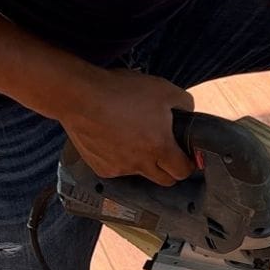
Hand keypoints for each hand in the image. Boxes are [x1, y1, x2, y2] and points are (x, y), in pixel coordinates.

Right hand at [61, 67, 194, 184]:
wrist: (81, 97)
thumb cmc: (122, 91)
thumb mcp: (163, 89)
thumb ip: (184, 104)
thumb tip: (188, 114)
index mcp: (160, 147)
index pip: (183, 171)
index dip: (188, 164)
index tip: (186, 156)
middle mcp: (140, 164)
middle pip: (165, 180)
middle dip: (170, 169)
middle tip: (166, 151)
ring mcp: (119, 168)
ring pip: (140, 173)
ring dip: (143, 162)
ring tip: (135, 138)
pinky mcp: (101, 168)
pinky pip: (117, 169)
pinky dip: (120, 159)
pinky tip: (115, 140)